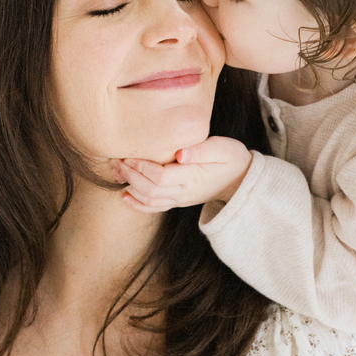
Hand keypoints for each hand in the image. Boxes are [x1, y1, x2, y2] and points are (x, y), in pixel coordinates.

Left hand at [113, 136, 251, 213]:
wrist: (240, 179)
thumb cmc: (231, 158)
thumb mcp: (223, 148)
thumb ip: (202, 150)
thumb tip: (181, 153)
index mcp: (193, 176)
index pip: (161, 176)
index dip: (142, 168)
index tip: (128, 155)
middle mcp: (184, 191)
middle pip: (150, 189)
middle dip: (130, 176)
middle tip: (115, 161)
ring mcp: (180, 199)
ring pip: (150, 200)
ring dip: (130, 187)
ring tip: (116, 172)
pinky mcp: (178, 201)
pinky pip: (155, 208)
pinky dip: (138, 204)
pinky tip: (125, 195)